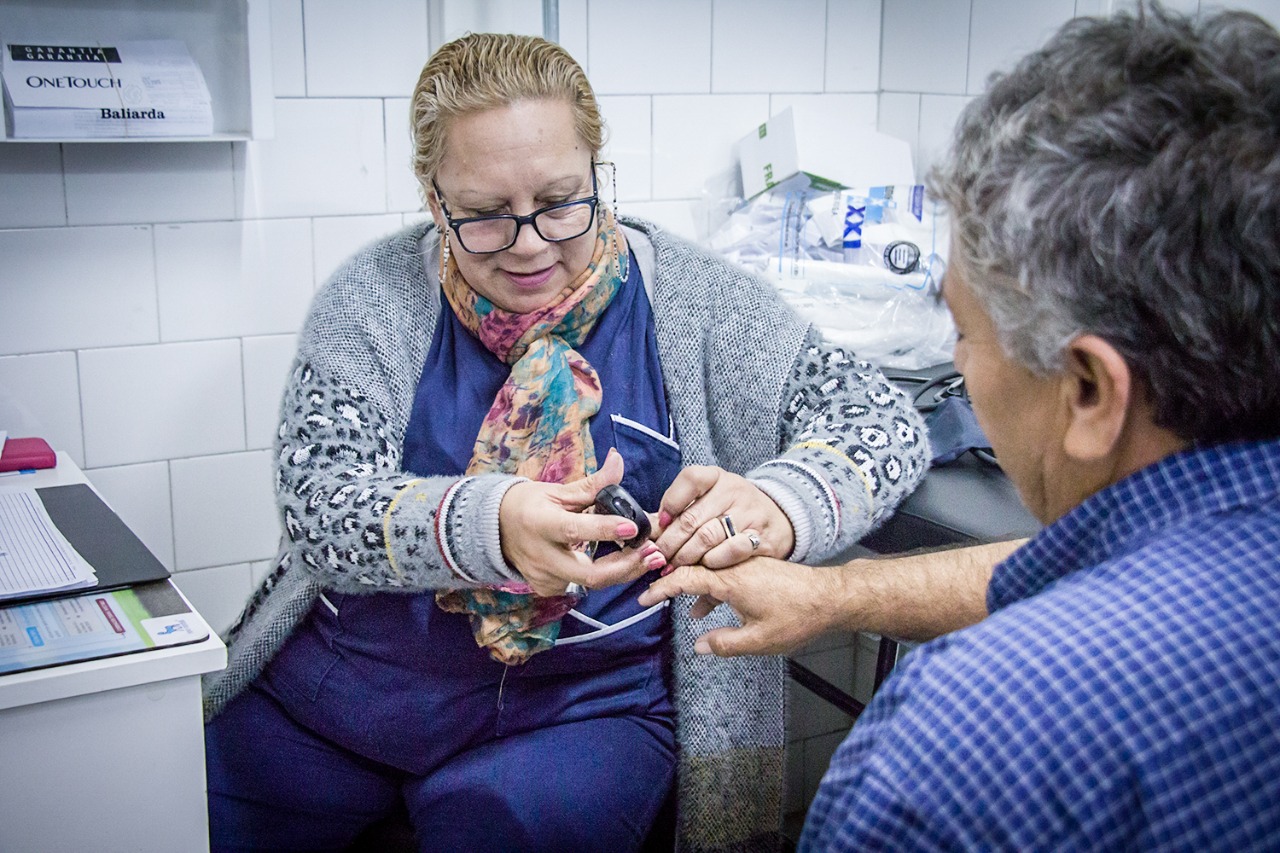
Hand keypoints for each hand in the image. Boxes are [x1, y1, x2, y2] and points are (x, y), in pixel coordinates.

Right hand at [499, 449, 666, 596]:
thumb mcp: (558, 491)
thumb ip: (593, 484)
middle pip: (589, 573)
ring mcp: (543, 577)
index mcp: (540, 523)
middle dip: (626, 566)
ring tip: (648, 558)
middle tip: (654, 553)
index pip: (575, 530)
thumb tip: (618, 461)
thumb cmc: (529, 504)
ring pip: (590, 583)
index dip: (605, 530)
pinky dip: (605, 576)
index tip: (633, 527)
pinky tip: (624, 564)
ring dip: (622, 572)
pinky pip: (582, 586)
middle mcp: (541, 556)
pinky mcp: (547, 588)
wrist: (493, 529)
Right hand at [637, 557, 842, 655]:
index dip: (661, 588)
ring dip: (693, 586)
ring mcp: (745, 565)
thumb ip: (725, 644)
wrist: (831, 597)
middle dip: (670, 578)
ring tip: (685, 609)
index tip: (644, 598)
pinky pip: (724, 573)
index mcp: (730, 580)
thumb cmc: (797, 617)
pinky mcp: (756, 568)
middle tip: (652, 592)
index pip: (684, 578)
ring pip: (709, 570)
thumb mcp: (759, 640)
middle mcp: (734, 566)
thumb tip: (698, 646)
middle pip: (692, 566)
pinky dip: (711, 587)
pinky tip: (710, 609)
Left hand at [653, 466, 794, 569]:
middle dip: (670, 542)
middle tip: (659, 558)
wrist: (780, 520)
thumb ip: (680, 511)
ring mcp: (749, 513)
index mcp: (717, 477)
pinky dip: (713, 562)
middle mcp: (734, 491)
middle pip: (692, 517)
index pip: (691, 478)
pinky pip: (730, 551)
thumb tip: (647, 528)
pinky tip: (705, 567)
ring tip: (675, 567)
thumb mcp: (710, 500)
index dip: (671, 502)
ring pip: (707, 537)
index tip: (661, 523)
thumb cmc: (733, 511)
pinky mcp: (761, 537)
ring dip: (686, 556)